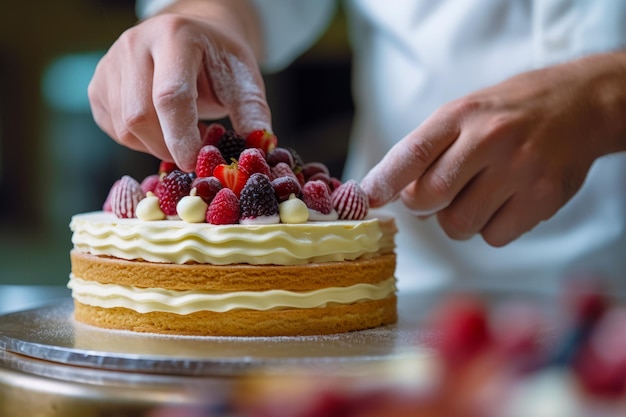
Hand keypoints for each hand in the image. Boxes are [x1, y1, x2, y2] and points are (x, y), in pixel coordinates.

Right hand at [88, 1, 270, 170]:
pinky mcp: (97, 85)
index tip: (197, 162)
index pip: (170, 95)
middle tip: (196, 152)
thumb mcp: (244, 79)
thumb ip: (252, 113)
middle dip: (169, 146)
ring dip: (156, 145)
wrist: (191, 37)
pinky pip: (114, 129)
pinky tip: (162, 128)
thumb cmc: (219, 61)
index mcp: (175, 36)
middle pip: (139, 115)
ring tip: (183, 133)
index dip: (182, 136)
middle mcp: (135, 44)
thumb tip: (256, 151)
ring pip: (124, 127)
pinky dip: (141, 142)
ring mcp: (110, 64)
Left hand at [361, 52, 625, 245]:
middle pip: (428, 198)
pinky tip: (504, 202)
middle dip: (424, 205)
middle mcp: (489, 139)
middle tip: (439, 192)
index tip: (365, 200)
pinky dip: (490, 228)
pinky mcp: (542, 198)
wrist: (580, 105)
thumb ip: (428, 150)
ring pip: (458, 225)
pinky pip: (493, 237)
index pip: (412, 153)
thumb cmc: (508, 113)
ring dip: (458, 219)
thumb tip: (392, 195)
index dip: (383, 181)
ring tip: (479, 193)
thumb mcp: (463, 113)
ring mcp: (519, 170)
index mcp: (461, 115)